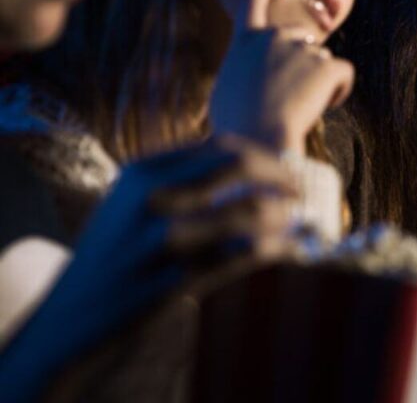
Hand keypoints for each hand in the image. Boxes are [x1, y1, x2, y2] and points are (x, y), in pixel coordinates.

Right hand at [0, 135, 296, 401]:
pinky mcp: (171, 280)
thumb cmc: (114, 256)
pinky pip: (242, 256)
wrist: (74, 315)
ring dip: (281, 216)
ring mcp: (159, 240)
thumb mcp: (131, 205)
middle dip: (278, 176)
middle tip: (298, 193)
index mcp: (142, 173)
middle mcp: (150, 198)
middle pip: (237, 166)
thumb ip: (179, 181)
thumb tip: (248, 165)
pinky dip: (274, 248)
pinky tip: (288, 250)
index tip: (284, 173)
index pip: (220, 146)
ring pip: (247, 212)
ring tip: (293, 226)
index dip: (263, 157)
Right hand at [209, 0, 354, 153]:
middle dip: (305, 60)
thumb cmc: (236, 127)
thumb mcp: (227, 96)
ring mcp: (302, 49)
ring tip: (300, 109)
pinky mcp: (326, 65)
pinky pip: (344, 74)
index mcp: (244, 43)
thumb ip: (246, 78)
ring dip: (318, 83)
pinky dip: (339, 91)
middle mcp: (274, 37)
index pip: (252, 6)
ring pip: (322, 62)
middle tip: (293, 94)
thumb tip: (259, 88)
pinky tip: (325, 106)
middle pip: (303, 37)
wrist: (257, 137)